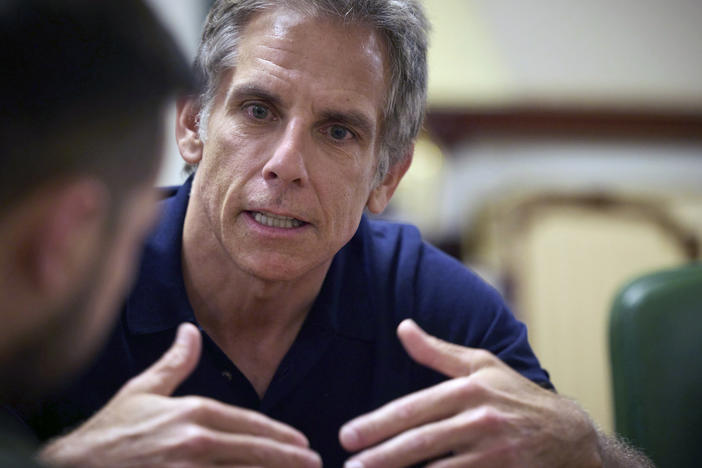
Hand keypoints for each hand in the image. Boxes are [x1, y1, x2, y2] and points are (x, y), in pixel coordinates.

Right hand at [40, 323, 320, 467]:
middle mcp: (195, 442)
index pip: (249, 425)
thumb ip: (175, 362)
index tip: (302, 442)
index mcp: (193, 414)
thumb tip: (189, 330)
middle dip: (290, 460)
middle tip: (314, 463)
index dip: (280, 435)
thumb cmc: (109, 433)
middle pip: (255, 453)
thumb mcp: (142, 390)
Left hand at [339, 319, 600, 467]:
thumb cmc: (515, 395)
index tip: (347, 436)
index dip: (378, 423)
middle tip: (349, 467)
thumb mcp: (481, 365)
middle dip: (382, 457)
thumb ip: (437, 351)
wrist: (568, 433)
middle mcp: (481, 420)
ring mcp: (494, 453)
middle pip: (422, 442)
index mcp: (469, 390)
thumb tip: (402, 327)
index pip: (415, 409)